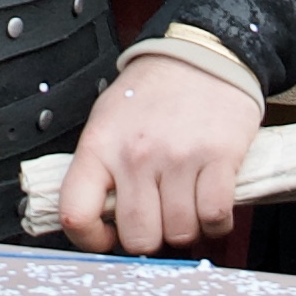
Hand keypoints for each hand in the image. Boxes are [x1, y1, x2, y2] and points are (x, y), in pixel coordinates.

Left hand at [56, 44, 263, 254]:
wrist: (202, 54)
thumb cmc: (154, 92)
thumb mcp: (108, 121)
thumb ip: (98, 169)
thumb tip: (98, 220)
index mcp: (100, 145)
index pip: (76, 213)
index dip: (90, 240)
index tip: (106, 237)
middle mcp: (136, 154)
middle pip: (139, 237)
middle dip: (149, 238)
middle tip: (156, 217)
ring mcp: (179, 157)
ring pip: (180, 233)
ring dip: (185, 228)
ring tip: (184, 203)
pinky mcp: (219, 158)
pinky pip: (215, 218)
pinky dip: (215, 223)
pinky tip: (209, 204)